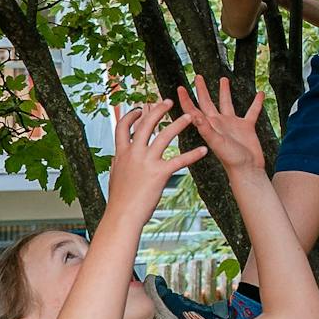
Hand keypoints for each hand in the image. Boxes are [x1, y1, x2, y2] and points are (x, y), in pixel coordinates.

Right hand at [106, 99, 204, 221]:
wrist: (122, 216)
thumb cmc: (120, 201)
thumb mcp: (115, 177)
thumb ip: (118, 164)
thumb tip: (116, 158)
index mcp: (121, 153)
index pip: (123, 127)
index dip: (131, 115)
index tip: (140, 108)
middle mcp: (133, 153)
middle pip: (146, 124)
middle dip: (158, 110)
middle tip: (169, 101)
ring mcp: (146, 162)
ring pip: (164, 136)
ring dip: (179, 124)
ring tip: (191, 116)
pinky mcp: (160, 173)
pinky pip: (179, 160)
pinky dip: (193, 154)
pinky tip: (203, 150)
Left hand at [176, 72, 266, 179]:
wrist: (248, 169)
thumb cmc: (231, 159)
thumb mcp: (217, 143)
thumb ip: (206, 129)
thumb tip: (194, 115)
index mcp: (209, 126)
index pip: (193, 110)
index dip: (186, 100)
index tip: (180, 87)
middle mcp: (219, 123)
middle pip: (208, 102)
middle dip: (202, 90)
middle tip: (198, 77)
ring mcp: (232, 124)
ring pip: (227, 103)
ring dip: (225, 92)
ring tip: (223, 79)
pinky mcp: (246, 127)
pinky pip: (251, 112)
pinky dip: (255, 103)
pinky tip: (260, 94)